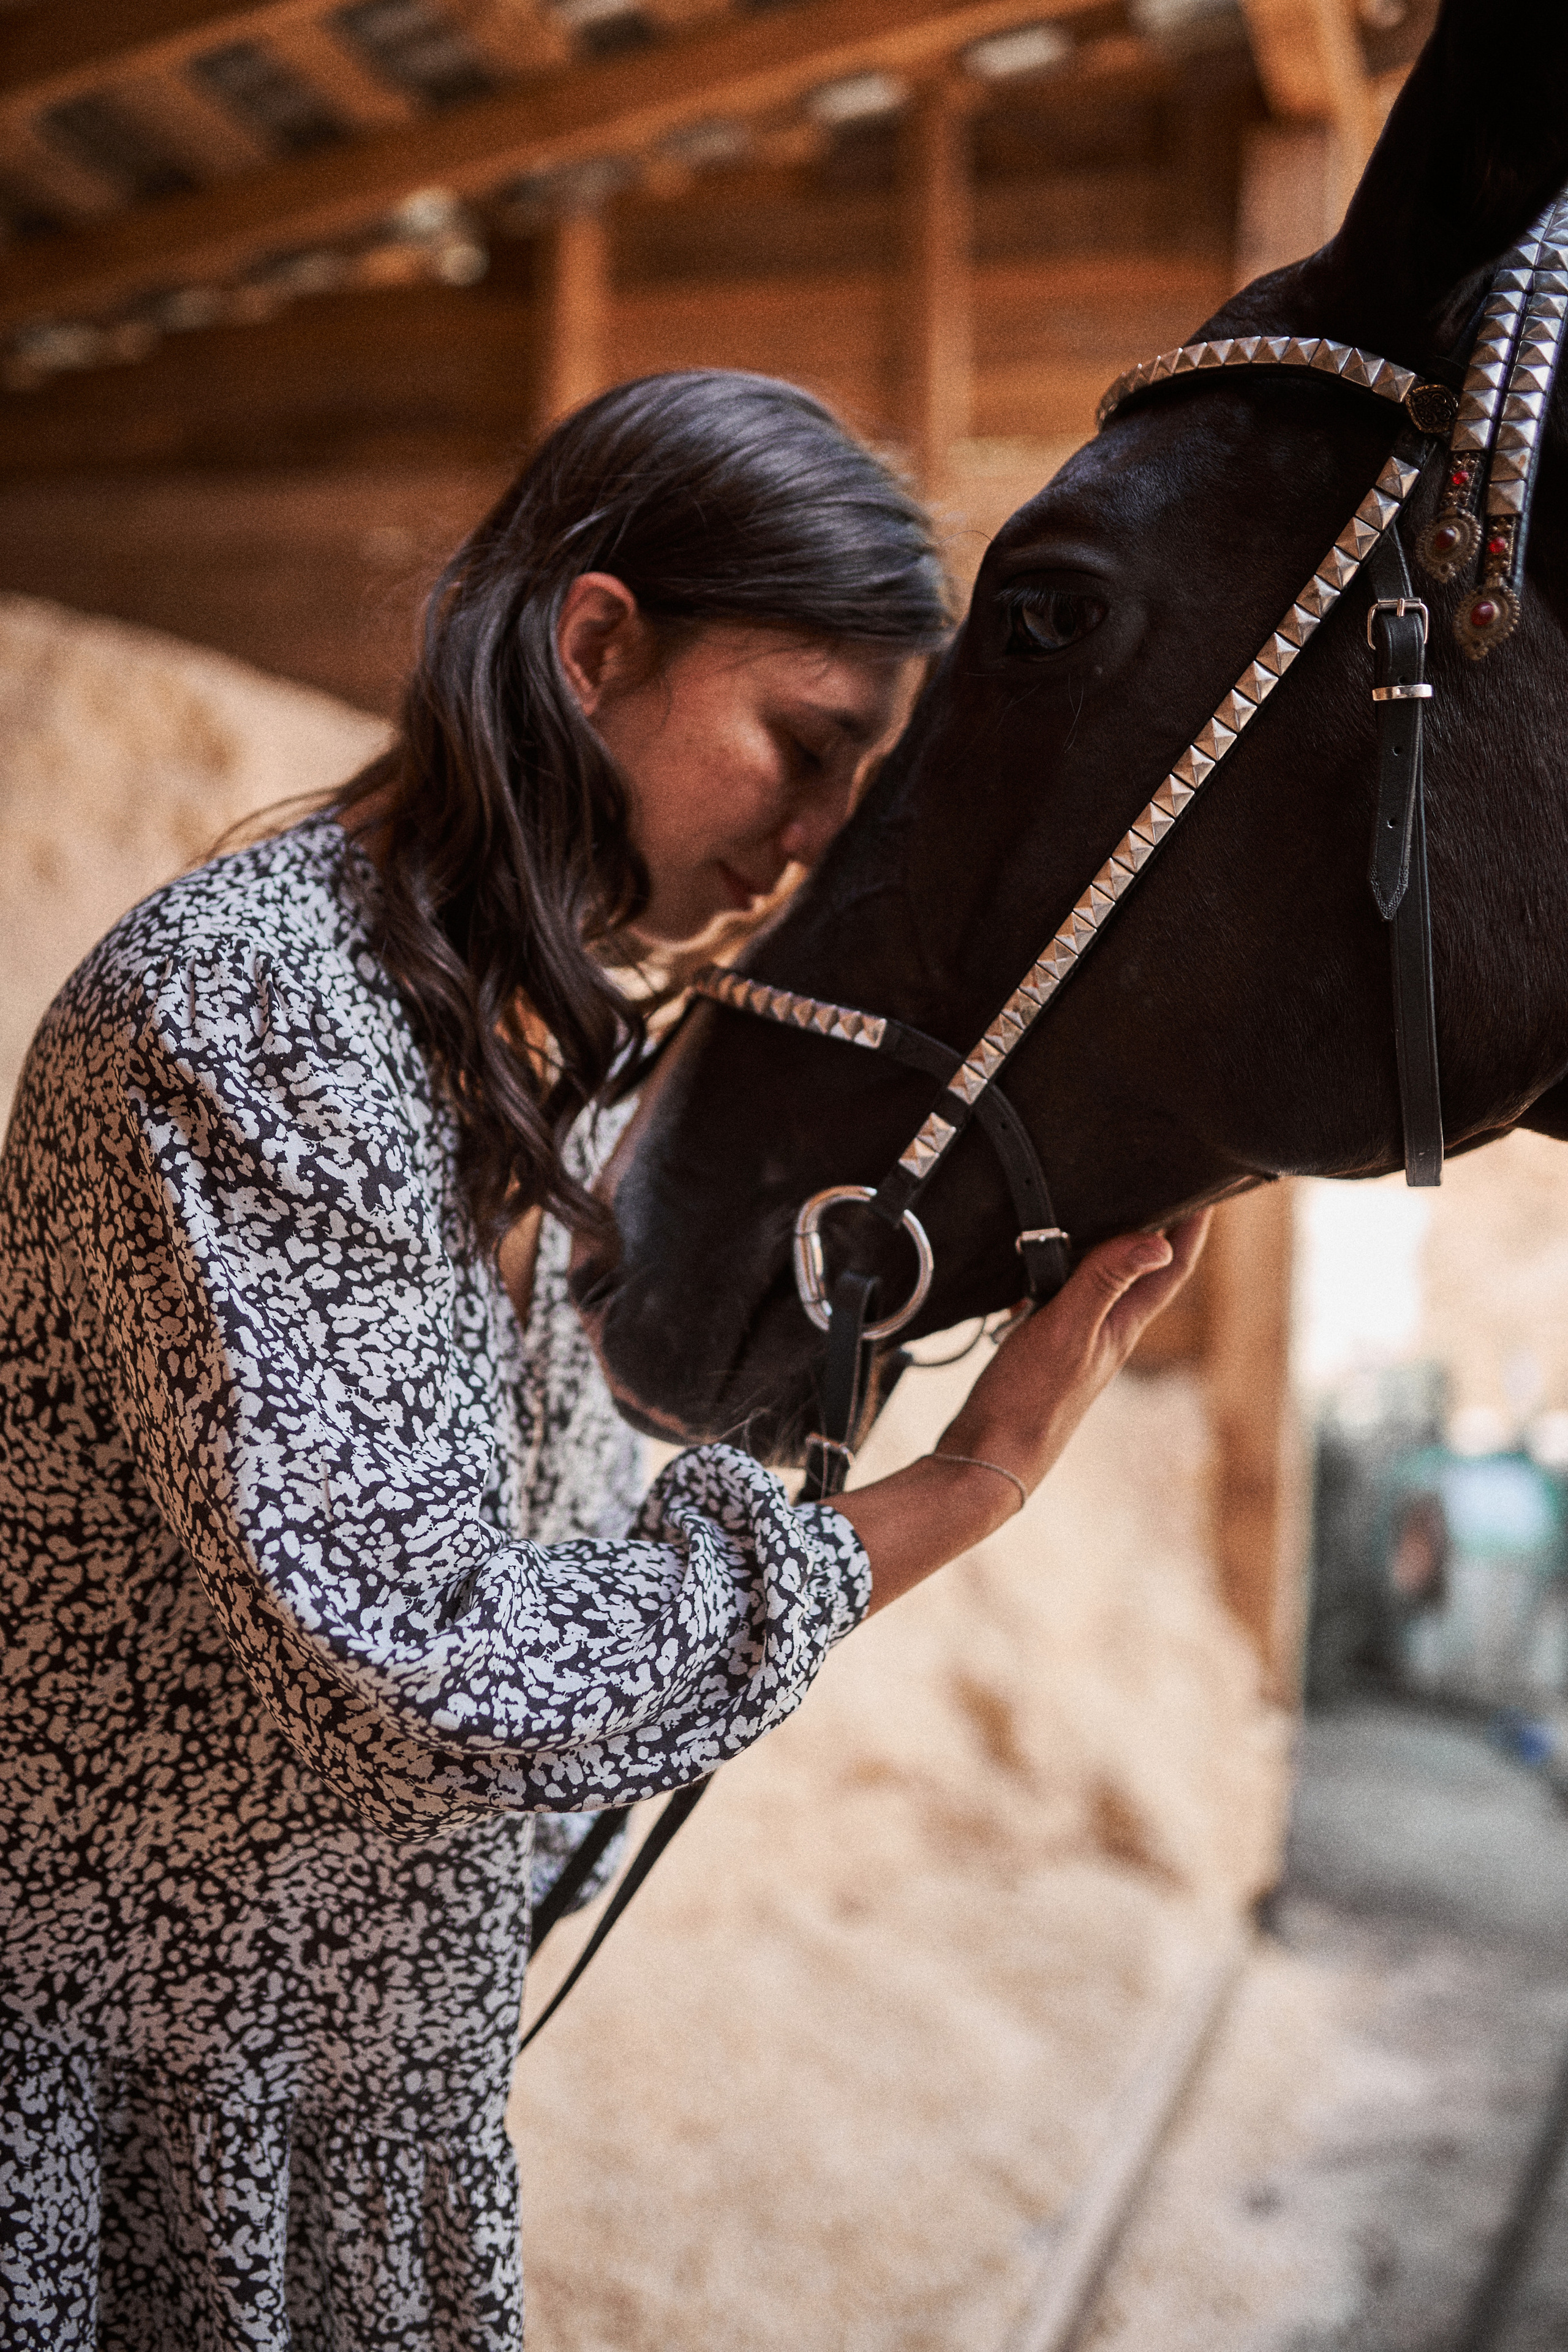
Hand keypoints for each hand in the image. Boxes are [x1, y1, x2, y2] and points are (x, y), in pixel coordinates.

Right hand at [938, 1211, 1211, 1497]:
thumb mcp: (1067, 1329)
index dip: (1193, 1228)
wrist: (990, 1455)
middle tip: (1166, 1189)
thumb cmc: (1029, 1399)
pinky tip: (1035, 1265)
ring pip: (1102, 1283)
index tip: (1212, 1191)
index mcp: (1122, 1326)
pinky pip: (1061, 1297)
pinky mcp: (1045, 1349)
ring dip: (1108, 1249)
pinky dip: (1056, 1273)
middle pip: (1143, 1272)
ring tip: (1107, 1213)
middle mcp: (1106, 1332)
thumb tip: (1160, 1241)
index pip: (1171, 1268)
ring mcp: (1076, 1342)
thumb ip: (1105, 1281)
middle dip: (1158, 1230)